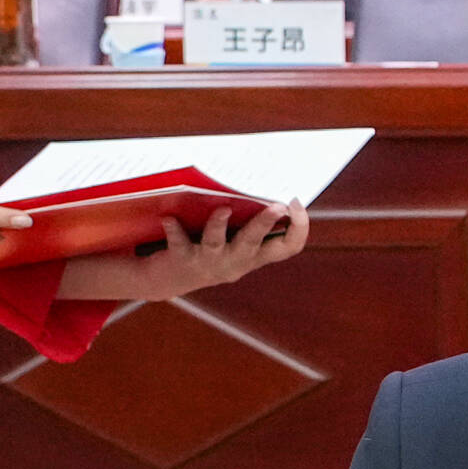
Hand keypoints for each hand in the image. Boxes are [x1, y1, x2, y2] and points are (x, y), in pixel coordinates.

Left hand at [64, 202, 308, 303]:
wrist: (171, 280)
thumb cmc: (212, 251)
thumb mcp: (238, 243)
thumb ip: (254, 224)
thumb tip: (268, 188)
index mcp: (255, 255)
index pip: (288, 247)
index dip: (299, 228)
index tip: (296, 204)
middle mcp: (236, 261)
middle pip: (255, 243)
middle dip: (266, 223)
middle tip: (278, 206)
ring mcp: (210, 262)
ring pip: (217, 242)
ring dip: (219, 225)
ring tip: (223, 208)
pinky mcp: (183, 259)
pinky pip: (180, 244)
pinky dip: (174, 230)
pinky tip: (168, 218)